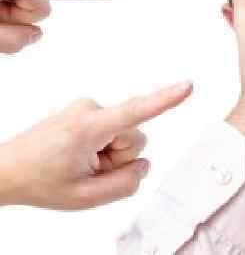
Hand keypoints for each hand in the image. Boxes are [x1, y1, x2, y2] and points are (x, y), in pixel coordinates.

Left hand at [0, 81, 192, 209]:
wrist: (6, 170)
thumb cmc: (39, 181)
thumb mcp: (84, 197)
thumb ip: (125, 184)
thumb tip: (143, 165)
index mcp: (89, 127)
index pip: (136, 111)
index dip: (166, 99)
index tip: (187, 86)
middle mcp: (90, 109)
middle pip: (134, 137)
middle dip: (119, 158)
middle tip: (88, 170)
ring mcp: (87, 107)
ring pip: (123, 135)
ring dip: (109, 154)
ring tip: (79, 163)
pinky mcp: (86, 110)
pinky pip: (112, 131)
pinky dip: (101, 148)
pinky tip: (77, 155)